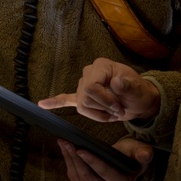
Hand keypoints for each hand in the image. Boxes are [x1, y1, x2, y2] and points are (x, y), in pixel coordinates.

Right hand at [38, 58, 159, 122]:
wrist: (137, 100)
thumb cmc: (138, 93)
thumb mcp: (138, 90)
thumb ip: (129, 86)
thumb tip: (117, 82)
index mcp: (101, 66)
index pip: (92, 87)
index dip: (104, 101)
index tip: (118, 109)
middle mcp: (89, 73)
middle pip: (86, 98)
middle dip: (102, 108)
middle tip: (118, 111)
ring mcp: (83, 84)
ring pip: (81, 106)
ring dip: (97, 114)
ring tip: (111, 113)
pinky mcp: (82, 96)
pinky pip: (65, 99)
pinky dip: (54, 102)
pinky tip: (42, 105)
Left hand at [56, 137, 152, 180]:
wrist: (125, 167)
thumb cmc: (132, 156)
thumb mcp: (139, 151)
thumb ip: (143, 153)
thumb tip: (145, 155)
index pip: (104, 172)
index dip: (91, 160)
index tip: (79, 148)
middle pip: (87, 177)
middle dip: (74, 158)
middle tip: (66, 141)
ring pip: (78, 179)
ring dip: (69, 160)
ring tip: (64, 144)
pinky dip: (69, 166)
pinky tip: (66, 153)